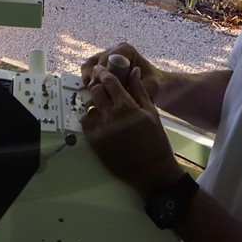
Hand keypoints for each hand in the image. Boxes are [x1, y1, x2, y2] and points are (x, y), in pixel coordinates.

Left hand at [78, 66, 182, 200]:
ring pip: (89, 106)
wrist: (152, 171)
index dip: (104, 73)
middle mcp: (110, 116)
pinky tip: (99, 118)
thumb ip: (139, 90)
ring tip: (102, 104)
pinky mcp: (94, 143)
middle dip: (98, 85)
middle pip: (96, 91)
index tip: (101, 70)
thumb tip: (132, 71)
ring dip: (94, 102)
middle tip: (101, 85)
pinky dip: (90, 117)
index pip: (109, 81)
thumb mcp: (151, 112)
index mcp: (126, 106)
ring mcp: (100, 130)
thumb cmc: (156, 141)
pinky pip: (85, 123)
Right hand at [81, 43, 165, 102]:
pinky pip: (87, 71)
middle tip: (96, 94)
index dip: (104, 73)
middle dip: (95, 78)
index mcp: (126, 50)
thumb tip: (120, 93)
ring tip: (93, 94)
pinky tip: (94, 94)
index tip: (103, 87)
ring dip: (89, 79)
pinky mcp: (101, 66)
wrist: (155, 85)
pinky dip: (88, 81)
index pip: (108, 58)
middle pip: (95, 61)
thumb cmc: (154, 85)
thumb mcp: (150, 87)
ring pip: (88, 65)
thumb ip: (136, 88)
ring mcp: (106, 57)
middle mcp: (114, 51)